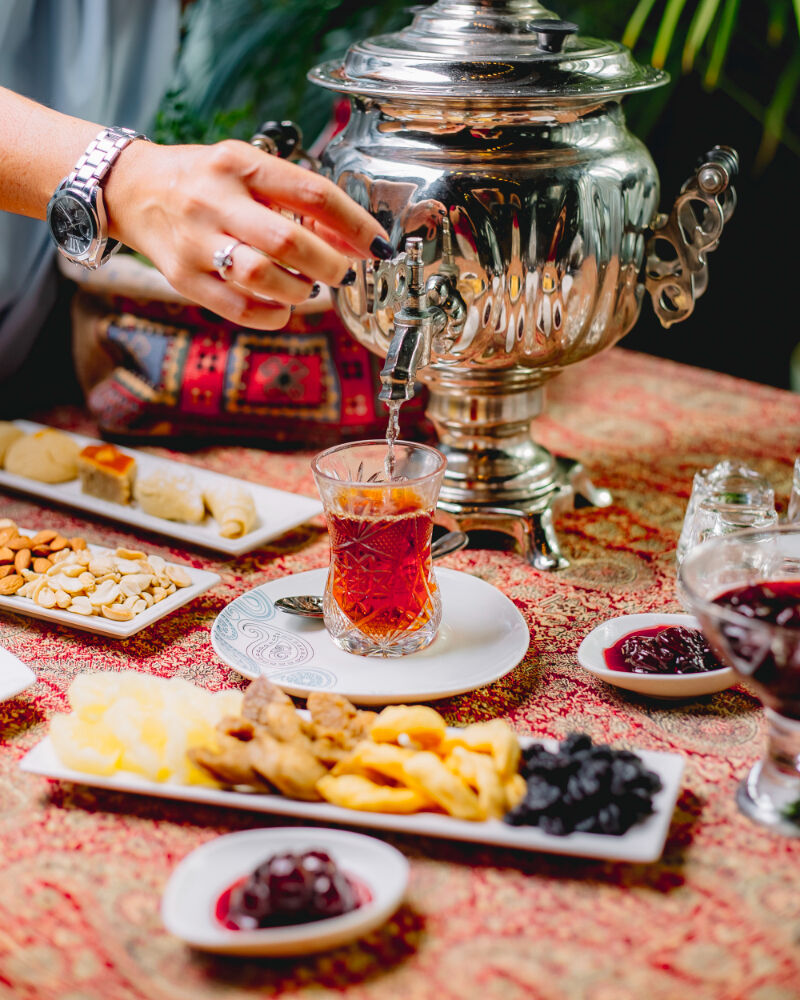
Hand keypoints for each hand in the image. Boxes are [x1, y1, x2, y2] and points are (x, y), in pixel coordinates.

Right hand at [104, 138, 392, 328]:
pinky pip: (240, 309)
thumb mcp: (249, 171)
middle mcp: (216, 200)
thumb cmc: (205, 181)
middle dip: (329, 264)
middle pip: (288, 242)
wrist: (131, 189)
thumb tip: (355, 241)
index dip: (356, 224)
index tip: (379, 245)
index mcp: (240, 163)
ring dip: (300, 290)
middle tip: (341, 272)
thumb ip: (298, 201)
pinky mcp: (183, 278)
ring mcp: (196, 242)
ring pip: (262, 278)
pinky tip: (282, 307)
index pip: (313, 193)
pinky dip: (273, 314)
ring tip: (306, 287)